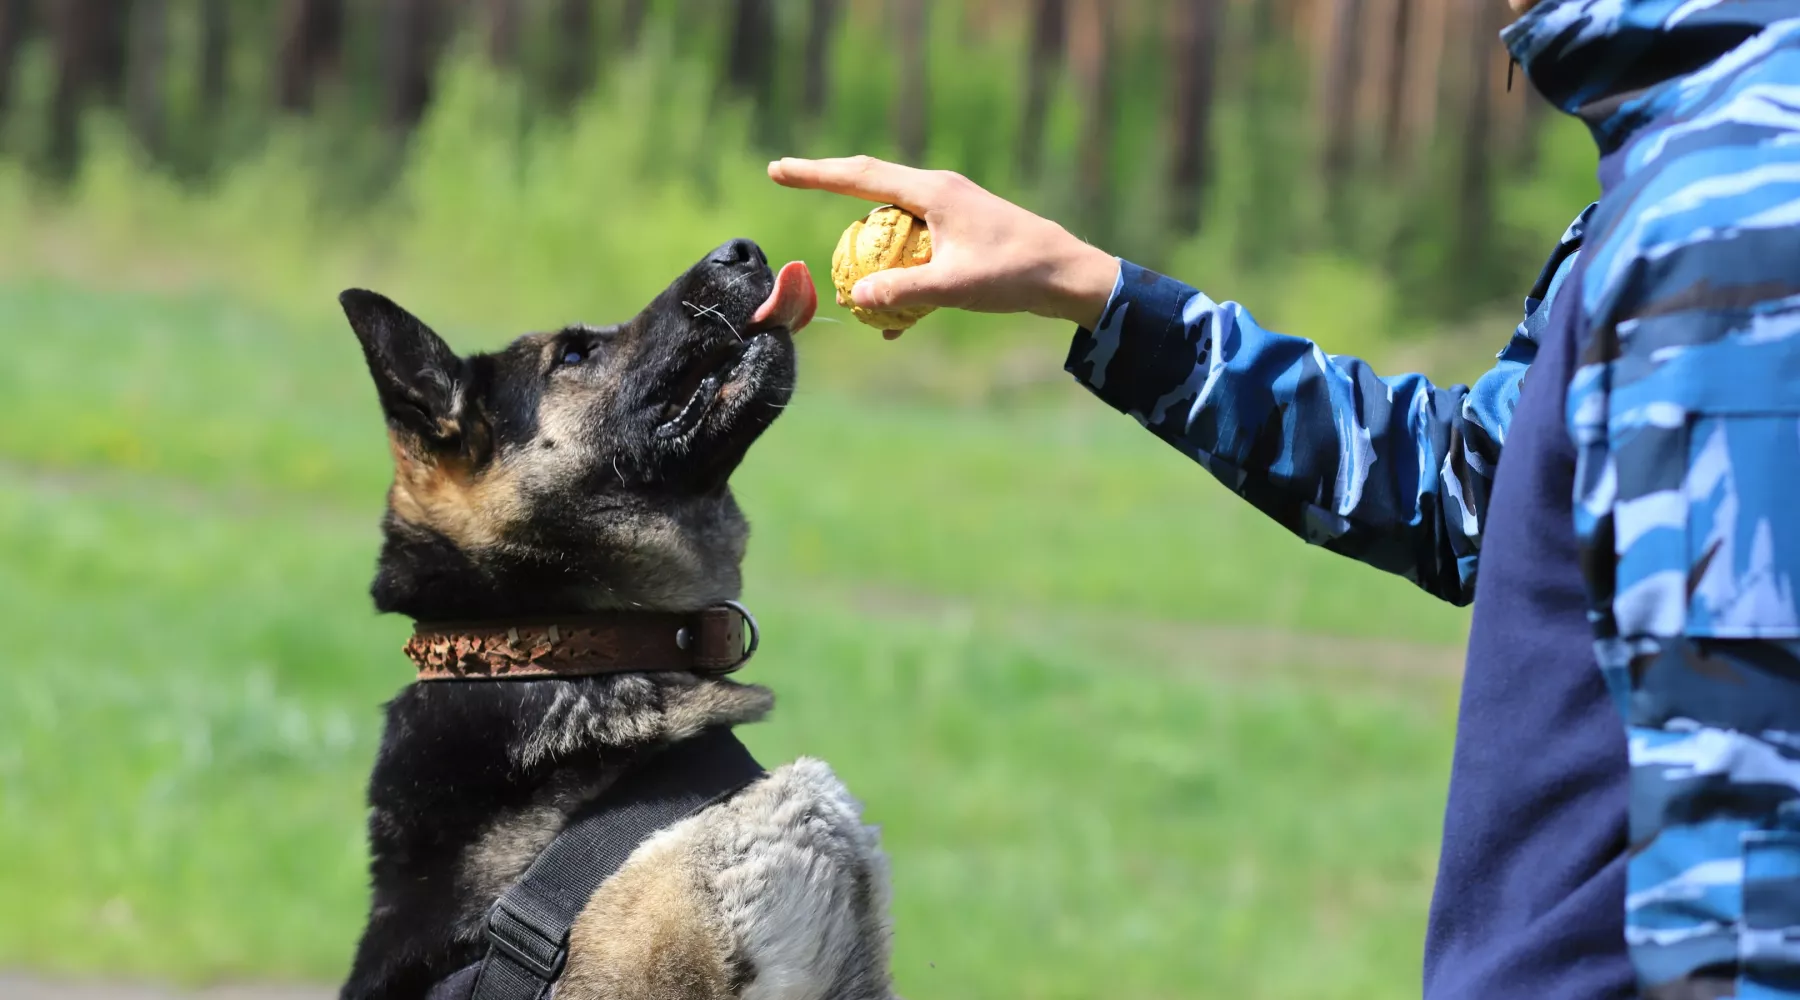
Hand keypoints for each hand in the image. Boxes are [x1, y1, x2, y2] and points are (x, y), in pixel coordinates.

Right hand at [768, 155, 1120, 338]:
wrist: (1071, 276)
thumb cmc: (1017, 275)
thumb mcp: (955, 288)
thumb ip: (902, 291)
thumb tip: (854, 296)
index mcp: (933, 192)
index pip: (859, 176)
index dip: (814, 174)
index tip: (777, 169)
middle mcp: (938, 193)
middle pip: (870, 192)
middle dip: (831, 195)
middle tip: (791, 188)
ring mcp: (950, 212)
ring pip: (893, 227)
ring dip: (870, 255)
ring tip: (851, 288)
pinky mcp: (961, 235)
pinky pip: (916, 251)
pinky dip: (901, 278)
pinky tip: (893, 324)